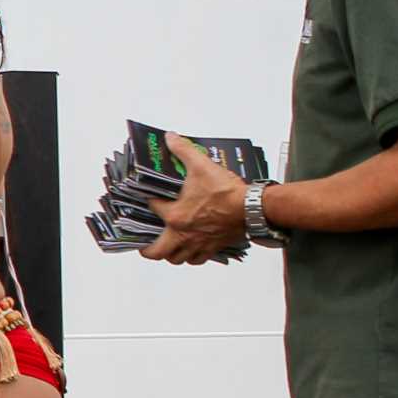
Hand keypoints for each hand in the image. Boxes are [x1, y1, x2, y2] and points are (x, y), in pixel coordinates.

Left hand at [142, 131, 247, 264]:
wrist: (252, 207)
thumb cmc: (226, 192)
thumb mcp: (201, 166)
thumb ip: (183, 150)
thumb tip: (170, 138)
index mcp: (175, 216)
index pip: (154, 209)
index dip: (151, 201)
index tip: (151, 198)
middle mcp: (184, 234)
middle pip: (159, 252)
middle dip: (149, 250)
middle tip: (145, 245)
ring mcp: (199, 243)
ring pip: (178, 259)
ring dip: (171, 254)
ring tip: (168, 246)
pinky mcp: (214, 247)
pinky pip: (198, 260)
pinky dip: (193, 257)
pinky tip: (192, 250)